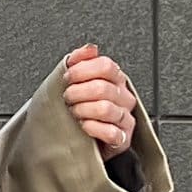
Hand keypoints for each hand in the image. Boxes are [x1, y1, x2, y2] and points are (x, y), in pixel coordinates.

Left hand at [62, 44, 136, 160]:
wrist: (84, 144)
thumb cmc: (81, 112)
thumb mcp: (77, 84)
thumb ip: (82, 61)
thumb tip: (89, 48)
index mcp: (116, 80)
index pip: (106, 66)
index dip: (83, 70)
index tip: (67, 77)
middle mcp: (123, 97)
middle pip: (103, 87)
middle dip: (79, 92)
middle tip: (67, 97)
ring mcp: (124, 118)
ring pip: (105, 108)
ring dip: (83, 109)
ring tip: (73, 112)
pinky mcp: (123, 139)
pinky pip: (110, 132)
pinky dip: (93, 128)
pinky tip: (83, 126)